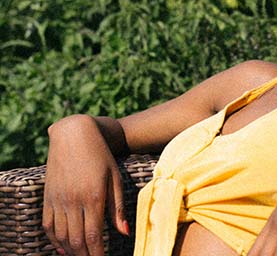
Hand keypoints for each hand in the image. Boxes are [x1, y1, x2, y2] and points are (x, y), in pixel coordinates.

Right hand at [42, 115, 128, 255]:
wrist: (74, 135)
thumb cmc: (101, 156)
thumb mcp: (115, 178)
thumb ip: (117, 207)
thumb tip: (124, 233)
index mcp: (93, 197)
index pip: (95, 236)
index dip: (98, 254)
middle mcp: (73, 201)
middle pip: (77, 240)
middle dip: (86, 255)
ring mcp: (58, 200)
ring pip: (61, 236)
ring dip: (71, 251)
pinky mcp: (48, 197)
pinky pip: (48, 225)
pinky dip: (55, 240)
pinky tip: (64, 248)